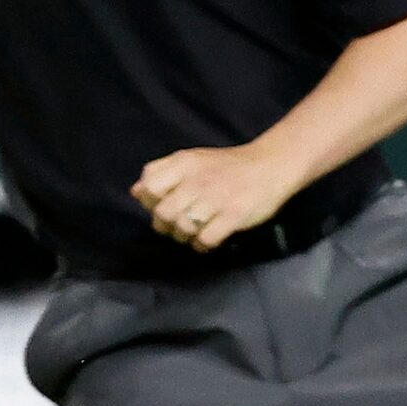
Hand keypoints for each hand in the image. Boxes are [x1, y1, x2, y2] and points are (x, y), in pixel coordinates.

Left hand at [132, 143, 303, 251]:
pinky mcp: (234, 215)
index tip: (161, 206)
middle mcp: (197, 180)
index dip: (149, 202)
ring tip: (192, 233)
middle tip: (176, 226)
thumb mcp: (191, 160)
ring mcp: (216, 199)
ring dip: (183, 237)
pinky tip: (206, 241)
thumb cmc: (226, 166)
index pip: (149, 187)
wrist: (271, 165)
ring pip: (182, 228)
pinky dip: (202, 245)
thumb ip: (162, 172)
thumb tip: (136, 192)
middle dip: (165, 225)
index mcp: (184, 163)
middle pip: (163, 213)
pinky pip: (206, 239)